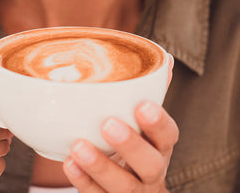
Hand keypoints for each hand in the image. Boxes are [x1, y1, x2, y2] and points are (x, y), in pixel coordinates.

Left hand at [62, 57, 177, 191]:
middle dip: (130, 145)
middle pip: (150, 164)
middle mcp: (152, 171)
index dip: (159, 123)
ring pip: (123, 185)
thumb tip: (166, 59)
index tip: (142, 105)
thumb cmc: (139, 149)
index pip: (169, 136)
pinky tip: (70, 164)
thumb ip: (151, 94)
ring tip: (78, 146)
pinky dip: (83, 182)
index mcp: (161, 147)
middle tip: (108, 124)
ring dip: (101, 166)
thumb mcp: (148, 127)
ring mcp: (133, 191)